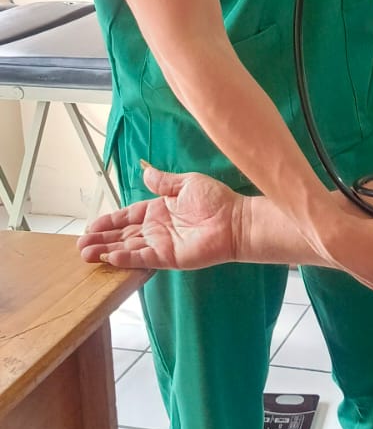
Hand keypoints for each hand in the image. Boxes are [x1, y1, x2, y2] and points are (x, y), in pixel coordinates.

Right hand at [78, 166, 242, 270]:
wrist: (235, 220)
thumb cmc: (216, 200)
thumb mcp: (185, 183)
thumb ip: (162, 181)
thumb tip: (143, 169)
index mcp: (158, 210)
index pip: (127, 216)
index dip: (108, 222)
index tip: (90, 226)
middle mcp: (156, 229)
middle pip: (122, 235)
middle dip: (100, 240)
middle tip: (80, 245)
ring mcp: (161, 244)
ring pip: (127, 248)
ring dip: (107, 251)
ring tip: (86, 254)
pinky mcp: (169, 257)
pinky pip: (143, 258)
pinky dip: (126, 258)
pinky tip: (110, 257)